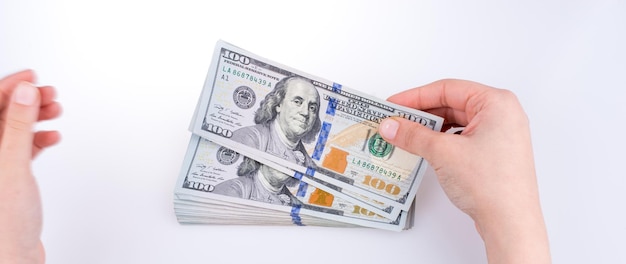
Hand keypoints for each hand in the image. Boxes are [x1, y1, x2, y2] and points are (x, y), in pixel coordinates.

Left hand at [0, 70, 60, 263]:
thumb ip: (16, 125)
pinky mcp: (7, 177)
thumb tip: (22, 92)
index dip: (7, 86)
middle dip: (25, 101)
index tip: (30, 77)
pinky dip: (37, 140)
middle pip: (0, 115)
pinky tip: (50, 137)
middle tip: (47, 93)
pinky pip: (20, 148)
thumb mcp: (11, 164)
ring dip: (34, 119)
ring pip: (12, 130)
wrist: (12, 256)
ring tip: (54, 112)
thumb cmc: (2, 223)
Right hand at [378, 79, 549, 263]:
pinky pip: (463, 137)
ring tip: (406, 135)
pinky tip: (425, 148)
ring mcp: (500, 134)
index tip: (393, 104)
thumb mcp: (443, 153)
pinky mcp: (495, 153)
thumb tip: (391, 126)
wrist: (510, 223)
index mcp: (496, 103)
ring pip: (457, 122)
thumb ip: (413, 135)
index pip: (447, 90)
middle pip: (452, 104)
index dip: (415, 97)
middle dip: (421, 114)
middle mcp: (502, 114)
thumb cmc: (491, 185)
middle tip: (395, 121)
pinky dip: (442, 141)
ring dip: (430, 129)